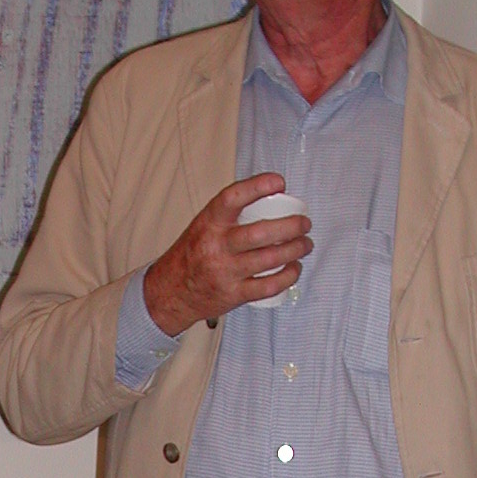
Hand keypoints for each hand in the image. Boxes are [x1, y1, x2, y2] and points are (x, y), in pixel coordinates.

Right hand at [142, 173, 310, 335]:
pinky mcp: (234, 295)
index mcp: (209, 223)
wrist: (171, 291)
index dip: (258, 186)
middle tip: (304, 224)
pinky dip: (288, 276)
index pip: (233, 198)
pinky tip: (294, 269)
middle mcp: (216, 246)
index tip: (279, 183)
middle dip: (292, 227)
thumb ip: (230, 214)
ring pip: (270, 259)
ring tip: (305, 244)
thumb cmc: (192, 255)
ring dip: (295, 250)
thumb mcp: (203, 226)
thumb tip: (271, 199)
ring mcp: (225, 272)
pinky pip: (268, 286)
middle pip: (261, 233)